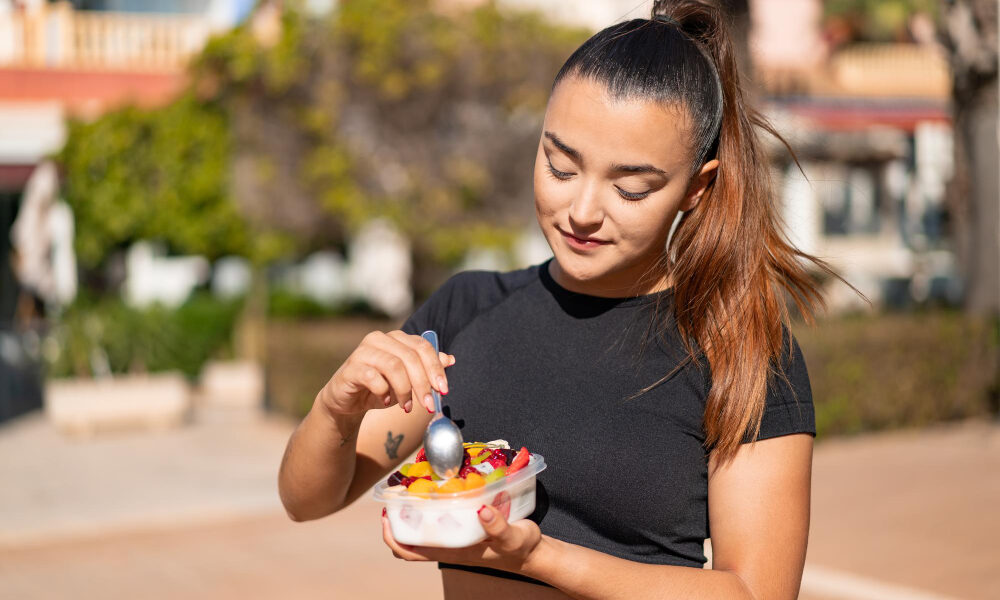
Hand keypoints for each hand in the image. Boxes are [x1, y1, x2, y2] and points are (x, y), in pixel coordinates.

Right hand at [317, 330, 454, 416]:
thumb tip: (450, 359)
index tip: (444, 390)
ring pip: (394, 366)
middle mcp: (380, 339)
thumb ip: (426, 368)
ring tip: (406, 407)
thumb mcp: (408, 380)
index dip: (436, 368)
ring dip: (405, 390)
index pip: (423, 347)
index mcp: (397, 338)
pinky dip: (383, 392)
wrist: (348, 402)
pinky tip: (384, 402)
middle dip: (423, 384)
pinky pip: (373, 377)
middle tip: (428, 405)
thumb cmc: (380, 388)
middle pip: (411, 357)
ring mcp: (363, 351)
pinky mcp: (351, 367)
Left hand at [381, 504, 544, 574]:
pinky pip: (439, 521)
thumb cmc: (521, 548)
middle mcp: (449, 547)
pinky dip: (432, 508)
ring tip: (412, 488)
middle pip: (409, 540)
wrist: (533, 553)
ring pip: (423, 530)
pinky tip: (439, 490)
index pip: (409, 552)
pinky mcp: (464, 529)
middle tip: (396, 495)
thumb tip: (482, 511)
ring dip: (413, 513)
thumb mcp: (513, 537)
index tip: (385, 514)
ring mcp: (455, 539)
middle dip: (396, 520)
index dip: (391, 536)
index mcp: (453, 553)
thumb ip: (499, 526)